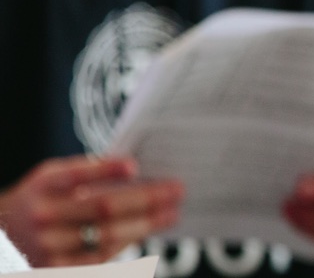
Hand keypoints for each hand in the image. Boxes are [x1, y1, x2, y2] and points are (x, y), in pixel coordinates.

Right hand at [0, 156, 182, 265]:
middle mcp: (43, 215)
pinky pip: (102, 256)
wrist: (3, 237)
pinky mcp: (58, 268)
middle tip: (176, 191)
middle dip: (146, 198)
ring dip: (146, 224)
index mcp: (42, 185)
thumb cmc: (38, 202)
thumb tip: (135, 172)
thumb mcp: (50, 180)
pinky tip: (147, 232)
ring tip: (170, 213)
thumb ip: (84, 174)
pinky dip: (128, 243)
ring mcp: (49, 244)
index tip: (134, 166)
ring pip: (108, 235)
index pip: (76, 175)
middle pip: (103, 206)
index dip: (105, 170)